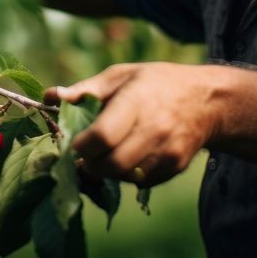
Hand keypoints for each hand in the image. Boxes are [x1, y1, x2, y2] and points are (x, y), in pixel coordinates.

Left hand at [45, 62, 223, 185]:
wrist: (207, 101)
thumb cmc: (155, 83)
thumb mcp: (120, 76)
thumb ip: (85, 90)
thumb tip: (50, 97)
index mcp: (137, 101)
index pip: (102, 137)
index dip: (81, 145)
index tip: (75, 141)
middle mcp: (155, 129)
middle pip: (111, 164)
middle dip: (90, 163)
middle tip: (85, 153)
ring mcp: (167, 151)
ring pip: (123, 177)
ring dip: (107, 170)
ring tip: (106, 152)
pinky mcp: (175, 167)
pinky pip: (140, 181)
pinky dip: (126, 174)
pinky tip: (128, 155)